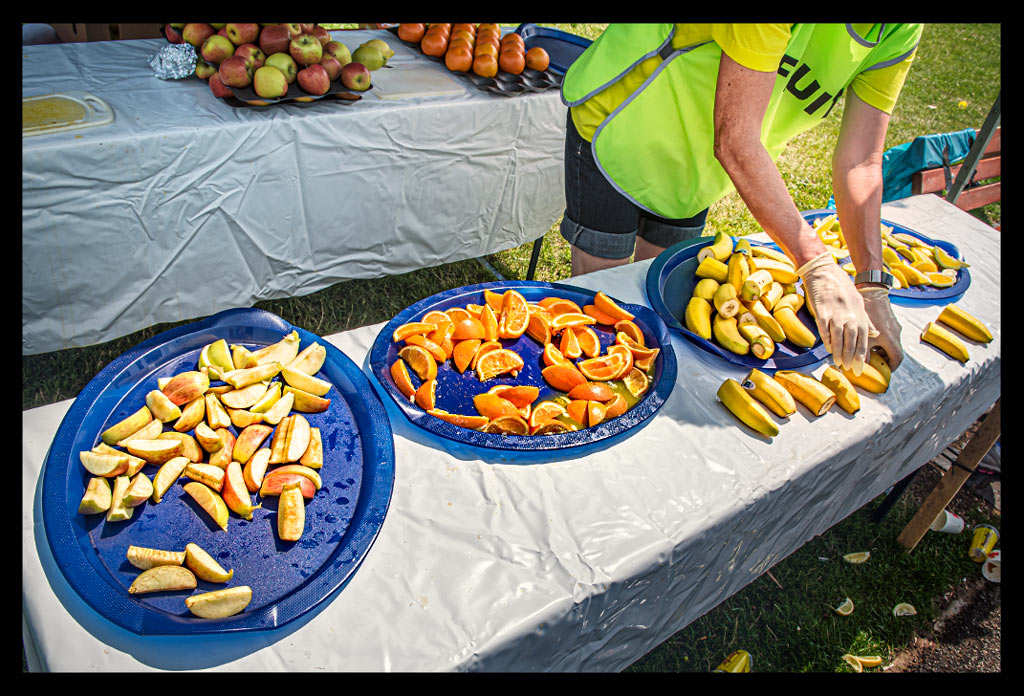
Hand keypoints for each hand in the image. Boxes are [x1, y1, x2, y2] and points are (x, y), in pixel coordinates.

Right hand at [798, 252, 875, 374]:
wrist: (824, 272)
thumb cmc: (841, 287)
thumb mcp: (858, 302)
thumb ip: (866, 319)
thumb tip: (874, 334)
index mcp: (859, 313)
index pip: (863, 338)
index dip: (861, 355)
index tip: (859, 368)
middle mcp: (849, 314)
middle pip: (852, 341)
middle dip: (851, 357)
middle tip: (850, 369)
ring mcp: (836, 313)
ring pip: (839, 338)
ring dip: (839, 352)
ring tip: (839, 363)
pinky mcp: (822, 311)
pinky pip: (825, 330)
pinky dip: (827, 340)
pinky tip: (828, 348)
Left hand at [859, 286, 903, 369]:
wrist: (872, 292)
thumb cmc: (867, 313)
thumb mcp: (863, 334)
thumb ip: (862, 350)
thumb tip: (857, 363)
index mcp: (891, 339)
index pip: (897, 359)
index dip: (890, 368)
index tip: (882, 371)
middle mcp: (896, 333)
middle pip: (894, 352)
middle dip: (884, 359)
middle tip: (872, 363)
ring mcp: (894, 326)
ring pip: (890, 343)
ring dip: (881, 349)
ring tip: (868, 351)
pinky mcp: (891, 321)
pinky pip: (889, 335)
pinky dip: (881, 340)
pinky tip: (869, 338)